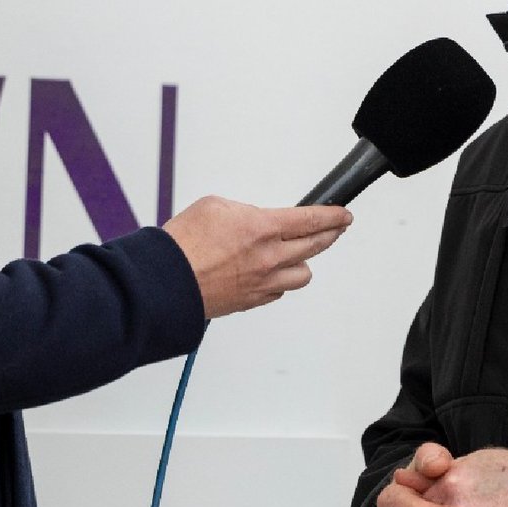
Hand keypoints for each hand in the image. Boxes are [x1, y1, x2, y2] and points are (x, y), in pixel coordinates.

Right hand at [162, 196, 351, 318]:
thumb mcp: (215, 206)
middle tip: (336, 228)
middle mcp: (270, 257)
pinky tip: (274, 273)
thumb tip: (255, 219)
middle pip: (316, 245)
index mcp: (263, 228)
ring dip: (304, 261)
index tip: (343, 214)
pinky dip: (281, 281)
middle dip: (331, 234)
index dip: (333, 216)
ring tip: (300, 253)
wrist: (164, 283)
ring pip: (303, 274)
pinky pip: (280, 291)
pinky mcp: (252, 301)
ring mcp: (264, 282)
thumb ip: (244, 211)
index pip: (312, 220)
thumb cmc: (181, 245)